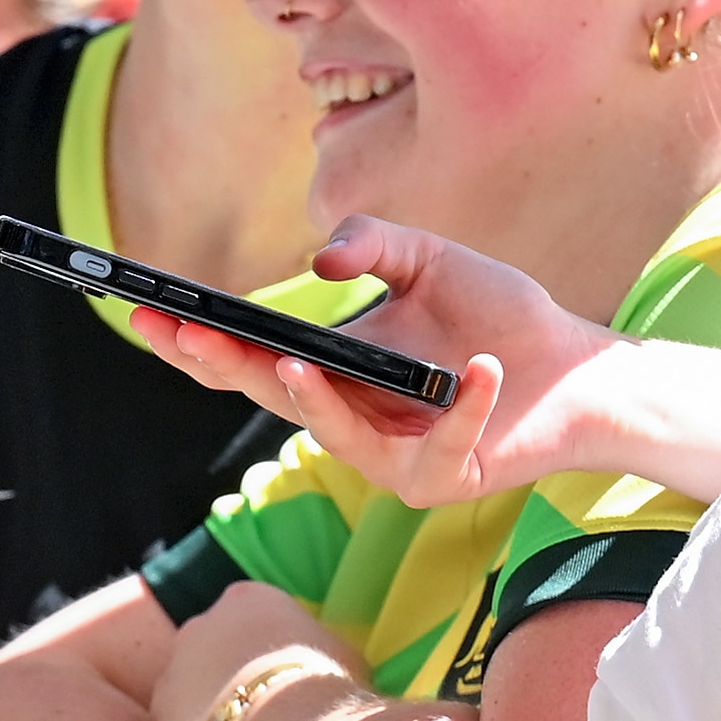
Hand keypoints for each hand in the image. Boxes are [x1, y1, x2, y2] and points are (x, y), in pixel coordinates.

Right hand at [132, 218, 621, 508]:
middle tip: (180, 330)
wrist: (574, 367)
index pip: (245, 358)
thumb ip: (372, 242)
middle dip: (219, 363)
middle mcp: (346, 418)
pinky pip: (442, 446)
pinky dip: (464, 408)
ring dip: (312, 400)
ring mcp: (388, 457)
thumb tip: (317, 264)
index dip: (194, 338)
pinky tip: (480, 371)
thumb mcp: (428, 259)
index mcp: (329, 370)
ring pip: (333, 435)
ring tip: (291, 362)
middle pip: (265, 396)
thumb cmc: (498, 315)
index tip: (146, 309)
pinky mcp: (442, 478)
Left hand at [141, 580, 364, 720]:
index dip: (272, 652)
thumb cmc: (329, 691)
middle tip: (266, 718)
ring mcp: (169, 679)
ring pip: (186, 700)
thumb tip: (327, 670)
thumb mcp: (346, 657)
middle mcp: (197, 629)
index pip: (252, 616)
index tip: (290, 681)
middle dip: (231, 681)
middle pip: (210, 653)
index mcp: (245, 600)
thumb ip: (323, 654)